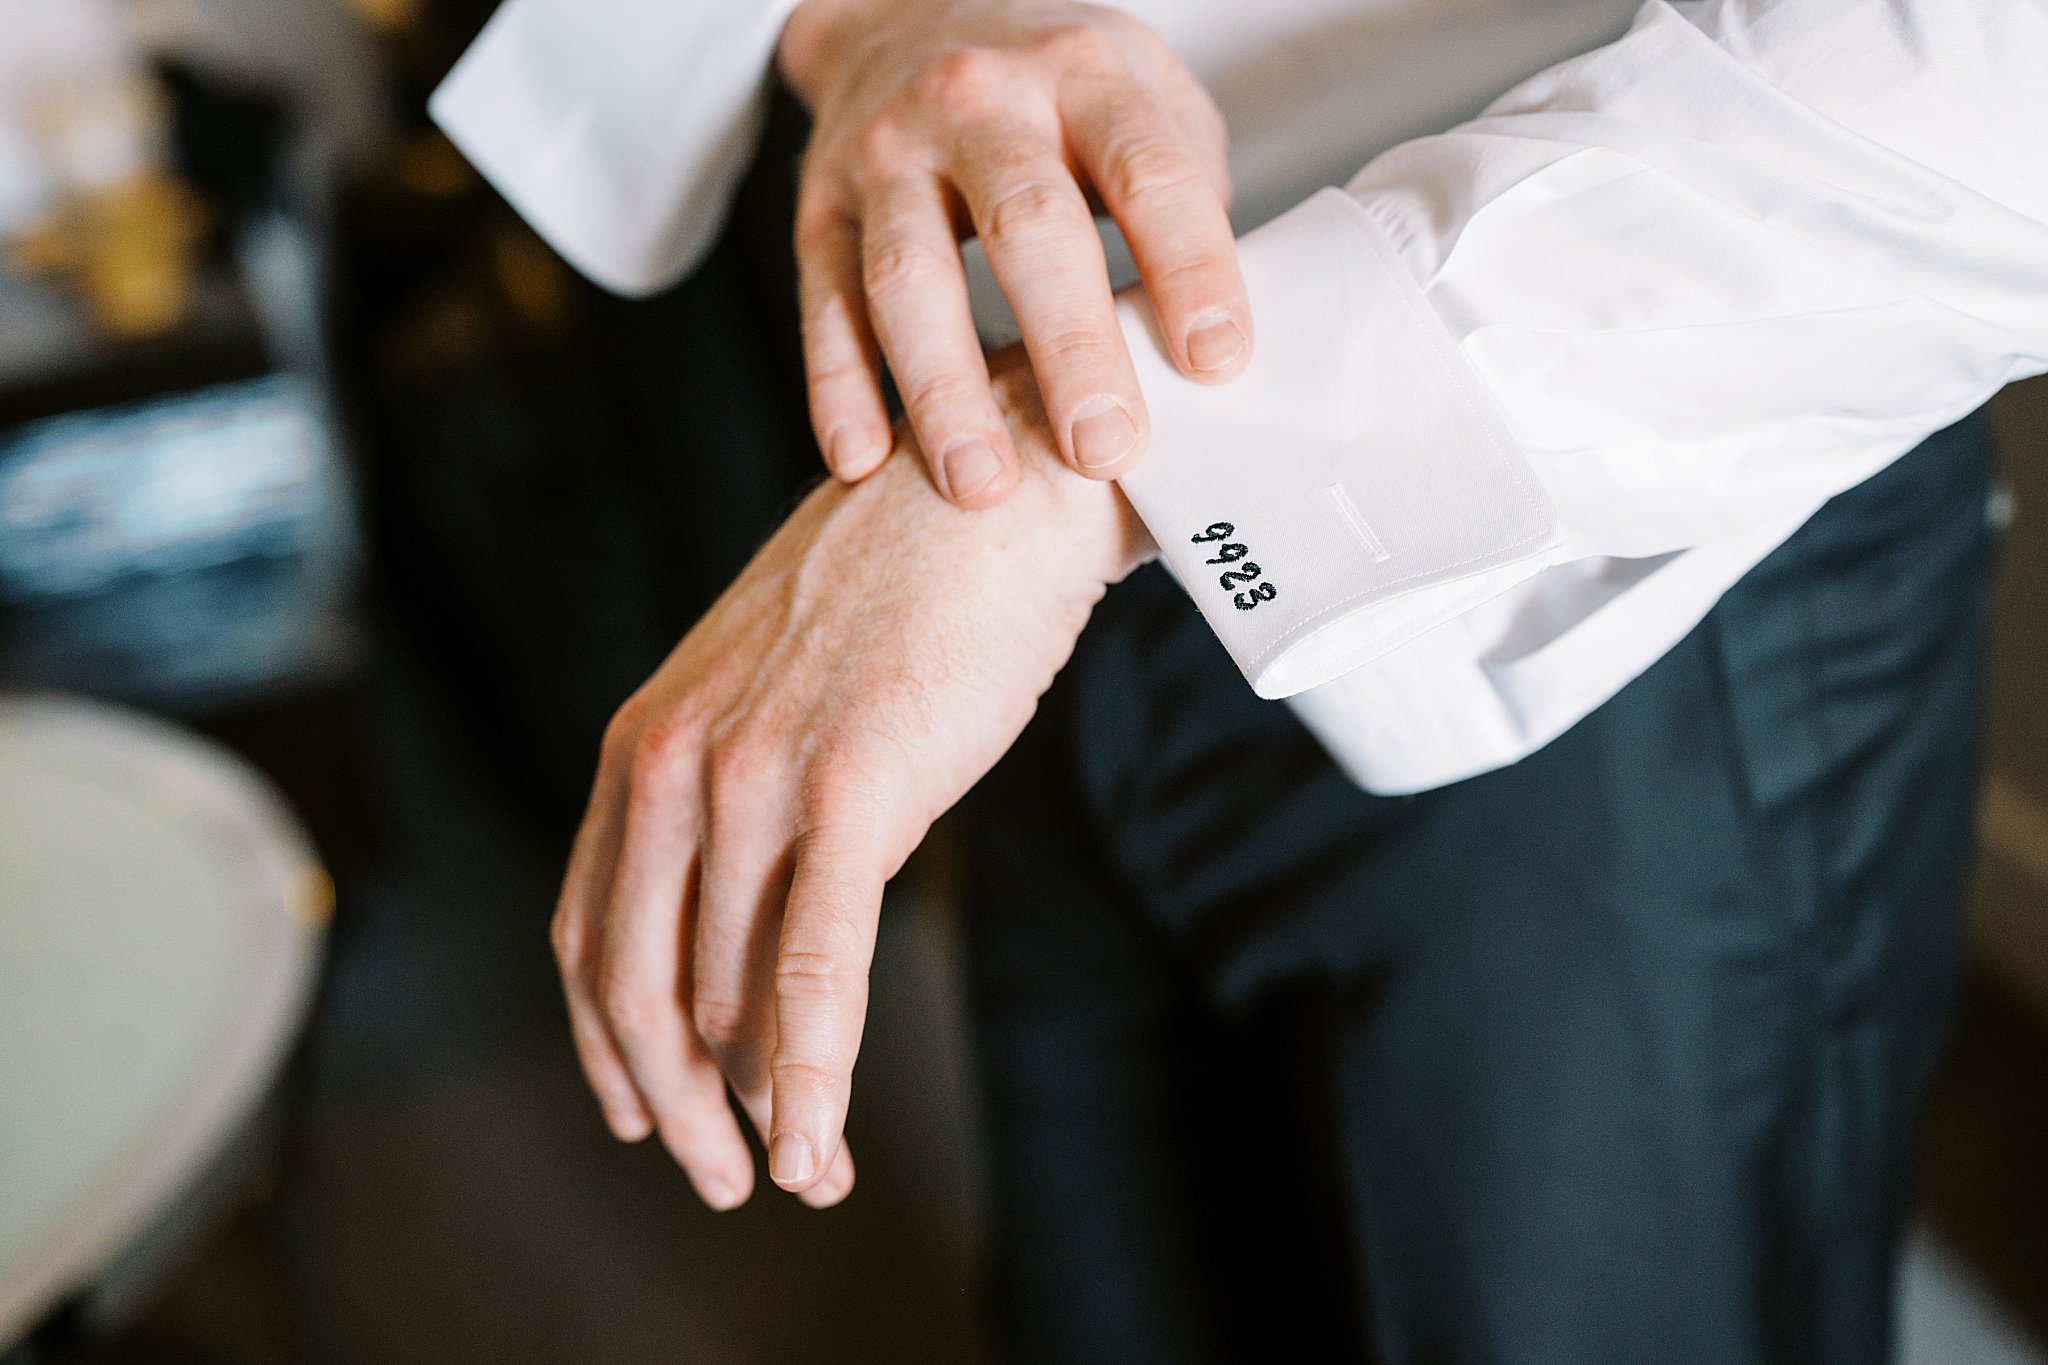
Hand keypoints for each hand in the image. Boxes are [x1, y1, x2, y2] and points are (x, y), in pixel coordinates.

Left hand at [552, 352, 1154, 1206]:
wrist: (992, 484)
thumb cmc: (903, 592)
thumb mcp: (779, 693)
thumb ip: (743, 804)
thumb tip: (756, 949)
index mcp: (645, 738)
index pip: (586, 929)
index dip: (607, 1044)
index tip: (640, 1111)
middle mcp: (673, 759)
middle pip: (635, 982)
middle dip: (671, 1102)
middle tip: (717, 1175)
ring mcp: (756, 772)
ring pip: (723, 989)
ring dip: (753, 1104)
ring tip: (798, 1171)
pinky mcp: (853, 784)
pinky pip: (817, 963)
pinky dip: (814, 1072)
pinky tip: (820, 1142)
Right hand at [779, 0, 1249, 506]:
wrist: (903, 11)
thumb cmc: (1053, 91)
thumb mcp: (1140, 94)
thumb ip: (1187, 196)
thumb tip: (1228, 341)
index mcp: (1084, 73)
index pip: (1148, 171)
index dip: (1188, 265)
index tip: (1217, 363)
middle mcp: (979, 102)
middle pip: (1027, 227)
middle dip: (1069, 346)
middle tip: (1105, 449)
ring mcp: (887, 152)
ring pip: (908, 277)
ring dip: (944, 390)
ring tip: (983, 488)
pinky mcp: (818, 205)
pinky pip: (824, 303)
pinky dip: (837, 387)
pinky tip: (865, 462)